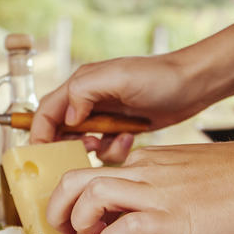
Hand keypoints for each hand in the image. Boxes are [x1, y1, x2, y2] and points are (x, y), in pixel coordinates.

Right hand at [29, 54, 208, 163]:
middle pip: (60, 130)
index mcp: (81, 84)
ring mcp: (105, 115)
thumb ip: (84, 91)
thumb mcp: (118, 77)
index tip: (41, 156)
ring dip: (93, 150)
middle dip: (66, 147)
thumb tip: (68, 117)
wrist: (194, 85)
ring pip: (82, 143)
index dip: (39, 134)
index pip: (47, 111)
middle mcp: (88, 99)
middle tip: (83, 153)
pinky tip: (129, 139)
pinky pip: (106, 148)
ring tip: (107, 144)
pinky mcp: (121, 128)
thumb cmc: (158, 77)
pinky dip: (114, 150)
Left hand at [46, 140, 233, 233]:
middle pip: (75, 179)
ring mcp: (155, 193)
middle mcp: (141, 173)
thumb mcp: (185, 176)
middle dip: (56, 209)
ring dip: (79, 223)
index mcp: (144, 163)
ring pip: (91, 195)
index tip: (80, 226)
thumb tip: (138, 227)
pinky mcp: (171, 217)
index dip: (76, 203)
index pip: (92, 175)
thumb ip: (158, 193)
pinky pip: (124, 226)